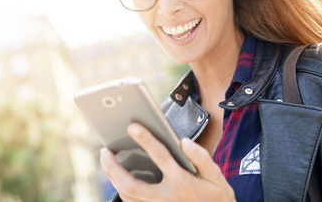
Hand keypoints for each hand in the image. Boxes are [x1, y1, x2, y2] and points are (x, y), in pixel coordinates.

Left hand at [100, 122, 235, 201]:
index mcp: (182, 182)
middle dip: (113, 168)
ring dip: (114, 178)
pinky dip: (121, 190)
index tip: (132, 126)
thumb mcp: (216, 177)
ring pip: (127, 196)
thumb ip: (201, 157)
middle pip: (131, 184)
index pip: (160, 156)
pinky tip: (118, 178)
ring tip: (107, 161)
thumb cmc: (216, 198)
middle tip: (105, 151)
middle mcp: (166, 197)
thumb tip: (184, 141)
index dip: (146, 139)